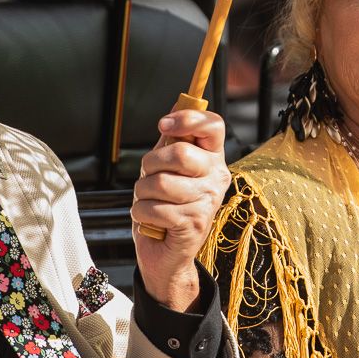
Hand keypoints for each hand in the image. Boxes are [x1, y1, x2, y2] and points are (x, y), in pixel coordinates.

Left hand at [131, 109, 230, 311]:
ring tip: (150, 202)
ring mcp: (207, 201)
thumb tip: (179, 102)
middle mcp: (216, 177)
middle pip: (181, 153)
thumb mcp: (167, 167)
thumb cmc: (165, 206)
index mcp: (213, 158)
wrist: (166, 254)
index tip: (164, 125)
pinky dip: (141, 213)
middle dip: (152, 164)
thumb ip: (173, 138)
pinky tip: (151, 220)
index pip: (214, 126)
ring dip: (142, 193)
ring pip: (160, 183)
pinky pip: (153, 207)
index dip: (187, 120)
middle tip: (150, 176)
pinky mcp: (193, 224)